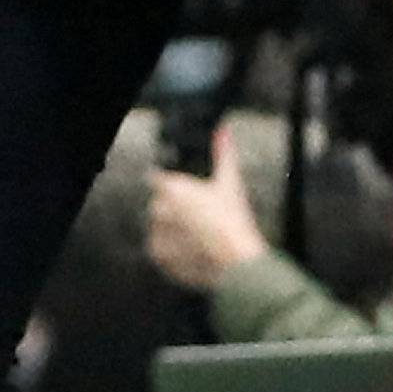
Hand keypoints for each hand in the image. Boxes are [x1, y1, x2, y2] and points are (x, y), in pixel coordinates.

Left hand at [146, 126, 268, 291]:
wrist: (234, 261)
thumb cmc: (233, 220)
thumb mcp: (230, 183)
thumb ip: (224, 154)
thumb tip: (224, 131)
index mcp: (173, 188)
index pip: (158, 179)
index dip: (173, 186)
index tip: (188, 196)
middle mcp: (160, 210)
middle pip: (159, 204)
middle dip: (174, 209)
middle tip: (199, 218)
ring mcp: (158, 234)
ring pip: (160, 227)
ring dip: (173, 230)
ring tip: (199, 236)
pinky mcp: (159, 256)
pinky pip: (160, 249)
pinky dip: (173, 250)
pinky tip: (194, 249)